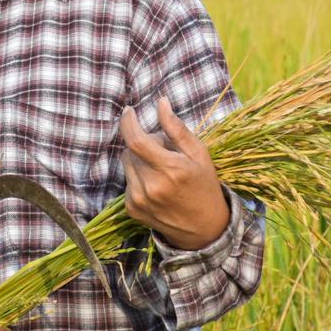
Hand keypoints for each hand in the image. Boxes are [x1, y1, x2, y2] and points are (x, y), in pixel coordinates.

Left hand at [119, 96, 229, 250]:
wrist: (203, 228)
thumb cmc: (204, 184)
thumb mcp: (199, 153)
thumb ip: (177, 128)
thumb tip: (161, 102)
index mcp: (171, 170)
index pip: (137, 141)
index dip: (128, 122)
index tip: (128, 111)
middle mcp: (151, 186)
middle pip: (131, 150)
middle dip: (144, 143)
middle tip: (165, 152)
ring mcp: (139, 200)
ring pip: (126, 163)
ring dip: (139, 159)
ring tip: (161, 169)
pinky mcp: (131, 209)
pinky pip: (127, 179)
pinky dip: (137, 176)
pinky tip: (156, 185)